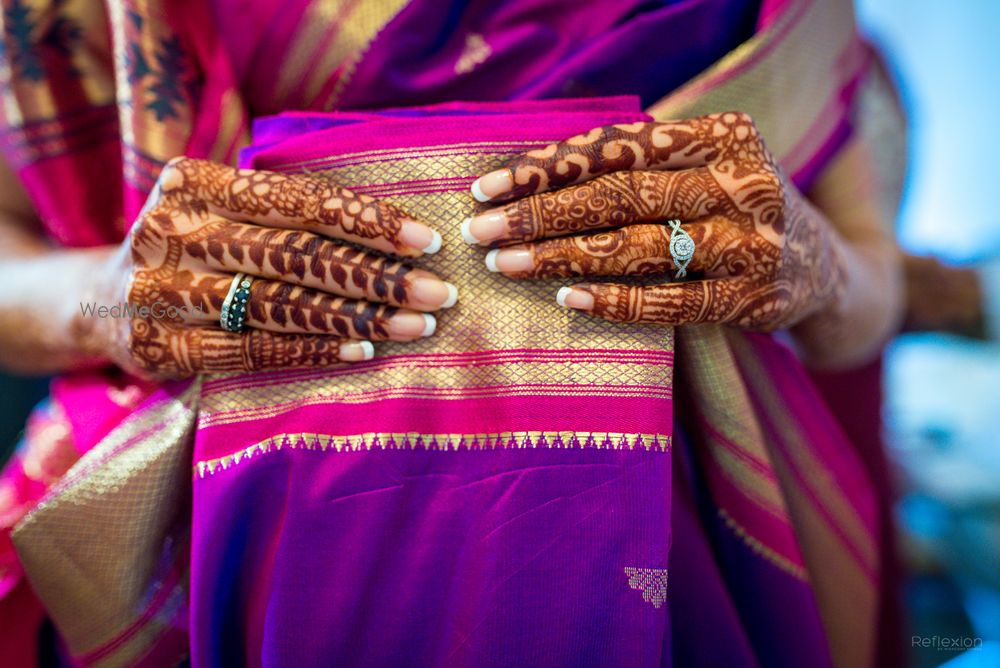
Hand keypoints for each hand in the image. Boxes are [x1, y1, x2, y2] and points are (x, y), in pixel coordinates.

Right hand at [91, 158, 456, 377]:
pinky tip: (365, 350)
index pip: (296, 201)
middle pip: (296, 256)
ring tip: (418, 326)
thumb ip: (281, 207)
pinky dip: (315, 351)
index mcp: (192, 183)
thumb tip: (395, 228)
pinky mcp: (163, 349)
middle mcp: (172, 233)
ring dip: (360, 318)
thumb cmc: (190, 245)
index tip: (427, 240)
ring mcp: (162, 295)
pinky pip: (256, 351)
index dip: (368, 221)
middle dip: (378, 276)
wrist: (96, 301)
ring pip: (281, 305)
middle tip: (439, 293)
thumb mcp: (217, 206)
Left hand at [461, 112, 844, 331]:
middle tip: (481, 232)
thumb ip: (638, 163)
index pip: (618, 145)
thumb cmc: (737, 211)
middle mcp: (741, 183)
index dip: (546, 167)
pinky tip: (567, 299)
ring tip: (506, 266)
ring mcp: (751, 244)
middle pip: (621, 194)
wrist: (827, 269)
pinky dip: (615, 301)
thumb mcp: (703, 170)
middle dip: (540, 214)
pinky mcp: (753, 300)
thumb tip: (531, 174)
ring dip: (563, 257)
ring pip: (640, 246)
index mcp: (723, 136)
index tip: (486, 187)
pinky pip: (670, 302)